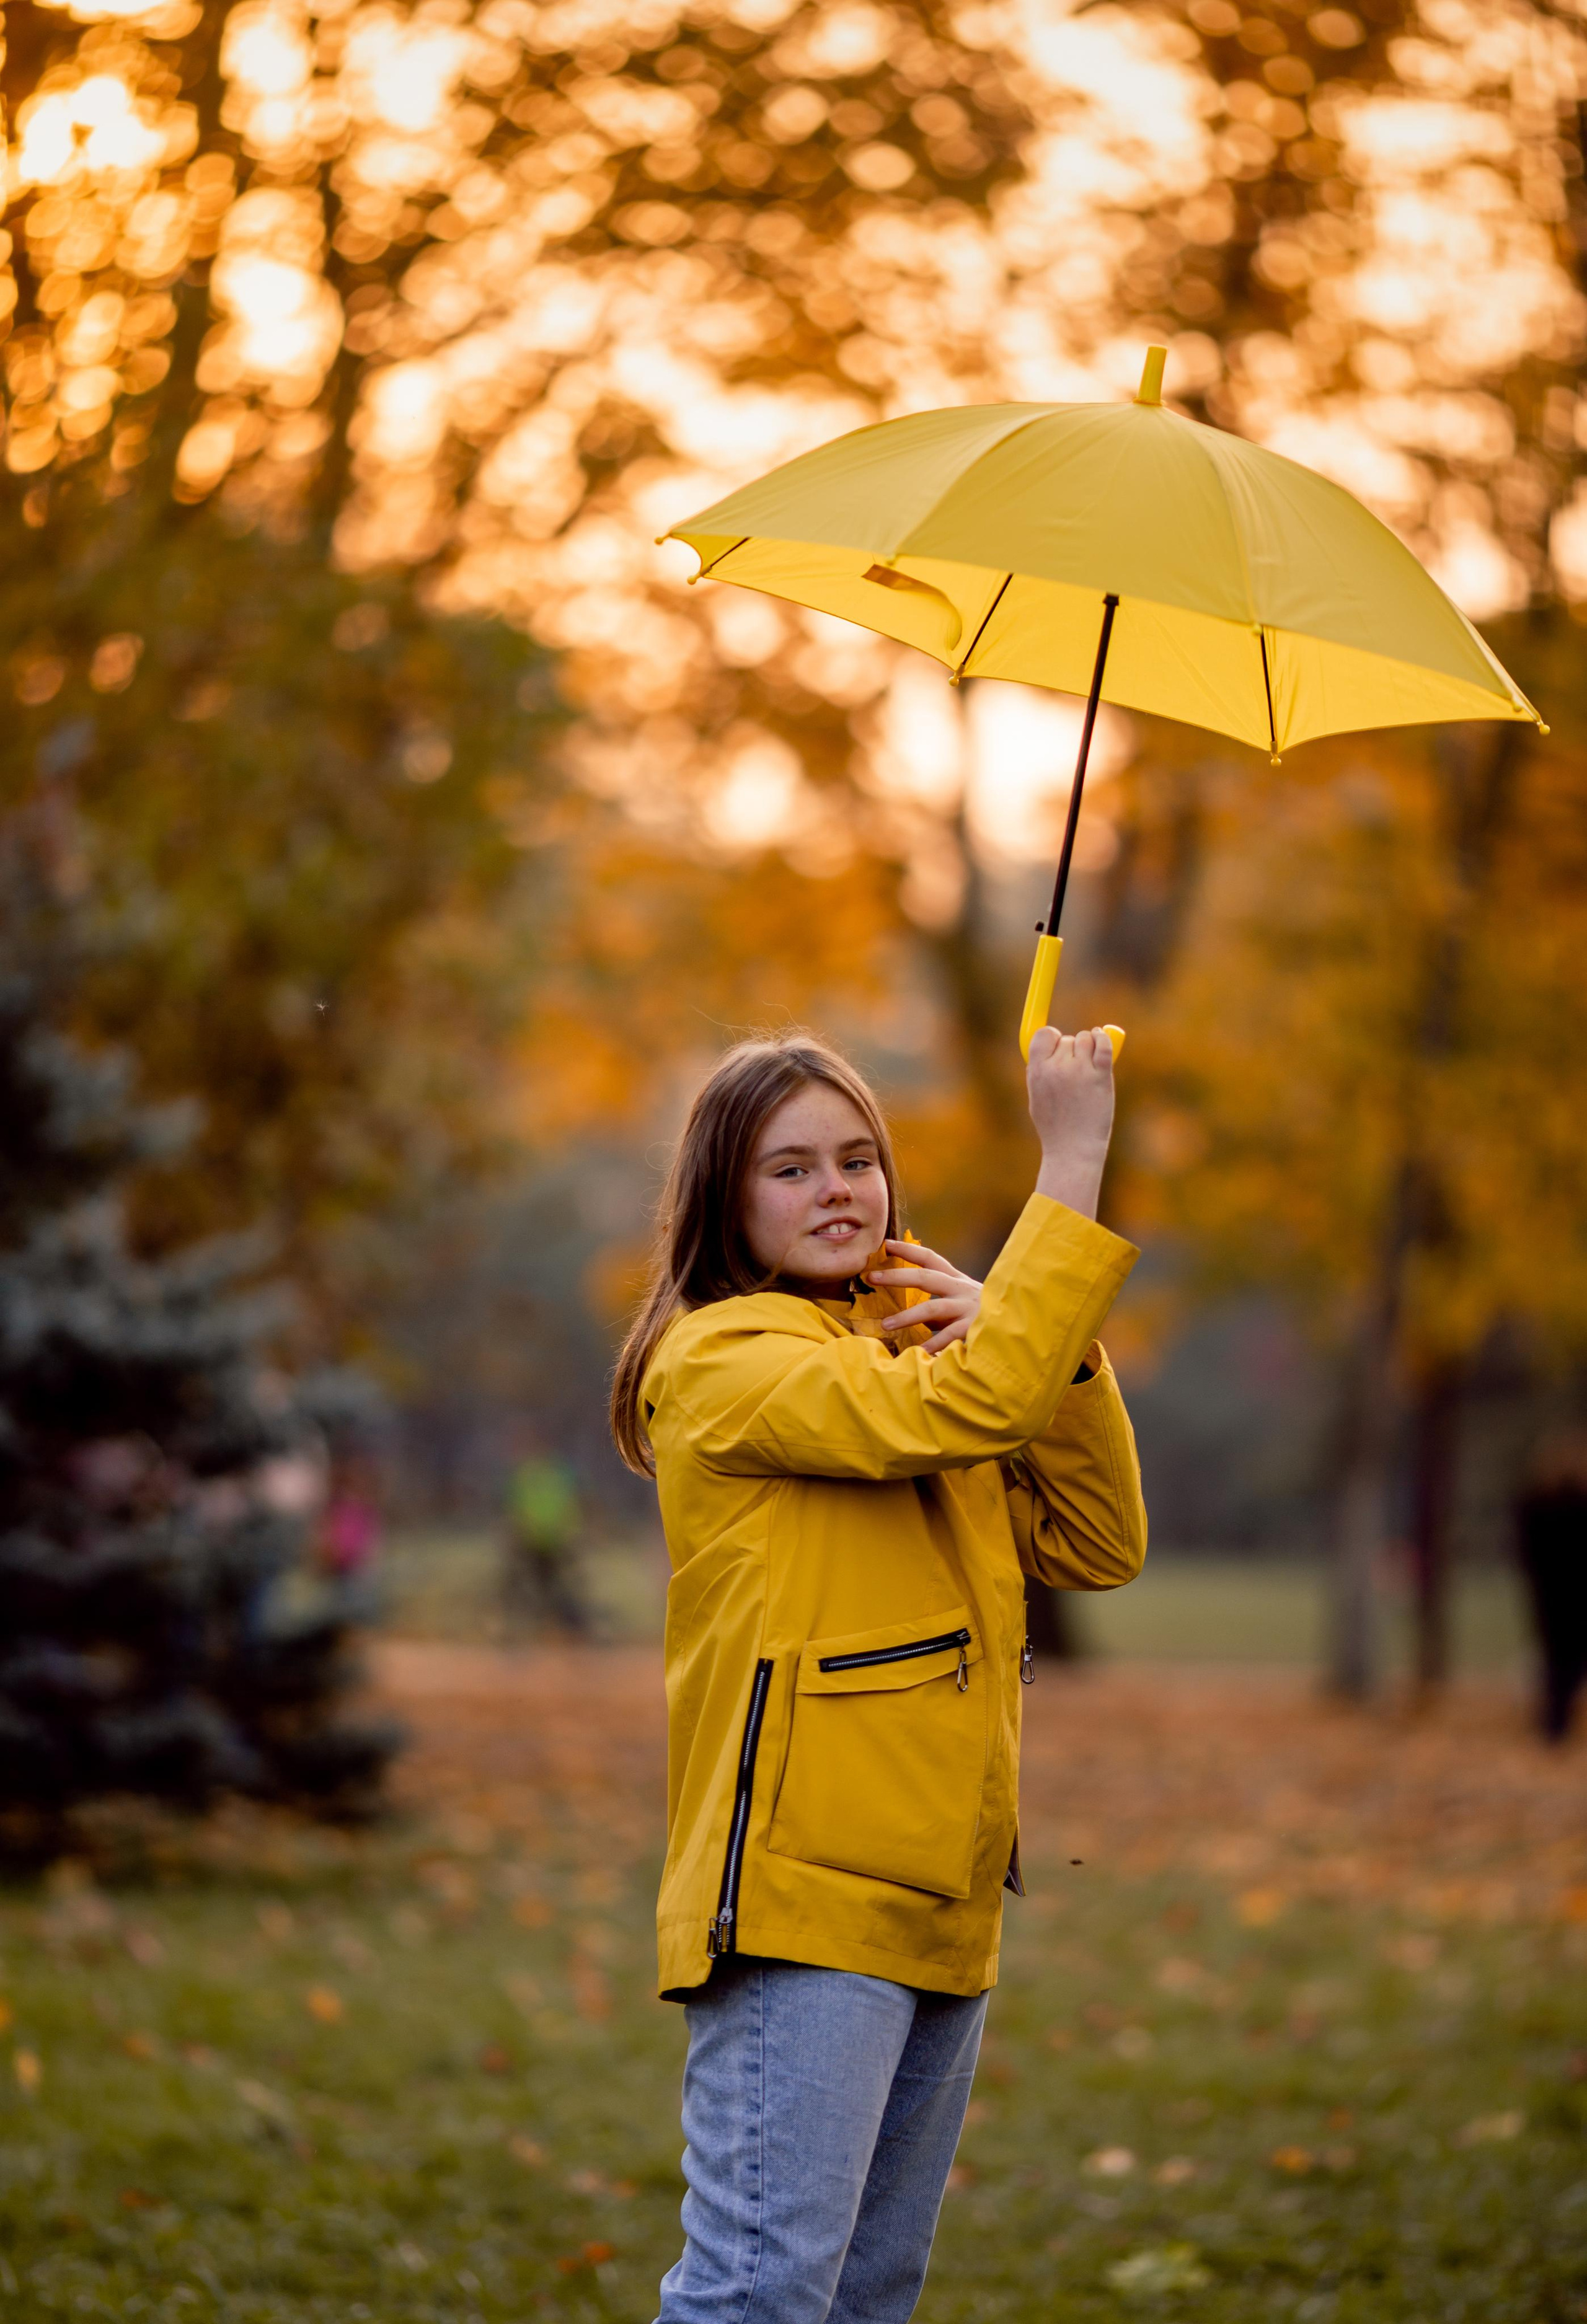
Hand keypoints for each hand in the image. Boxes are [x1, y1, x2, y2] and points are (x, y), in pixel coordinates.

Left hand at [865, 1240, 982, 1356]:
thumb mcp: (960, 1305)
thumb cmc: (983, 1317)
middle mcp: (961, 1289)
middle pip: (925, 1277)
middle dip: (896, 1276)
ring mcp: (968, 1308)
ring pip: (933, 1309)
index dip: (907, 1250)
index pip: (930, 1259)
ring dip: (907, 1317)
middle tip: (871, 1277)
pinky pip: (949, 1337)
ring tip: (886, 1324)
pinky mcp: (975, 1327)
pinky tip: (919, 1352)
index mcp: (956, 1281)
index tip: (885, 1243)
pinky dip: (933, 1345)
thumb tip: (906, 1314)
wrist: (1020, 1325)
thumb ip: (937, 1307)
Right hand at [1028, 1026, 1114, 1220]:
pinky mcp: (1101, 1076)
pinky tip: (1104, 1038)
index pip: (1044, 1035)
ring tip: (1090, 1067)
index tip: (1058, 1048)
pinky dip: (1105, 1038)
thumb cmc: (1055, 1127)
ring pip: (1086, 1039)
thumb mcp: (1037, 1098)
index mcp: (1037, 1071)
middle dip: (1072, 1051)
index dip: (1052, 1039)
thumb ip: (1041, 1072)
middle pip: (1067, 1040)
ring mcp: (1080, 1071)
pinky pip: (1104, 1045)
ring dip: (1089, 1047)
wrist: (1073, 1150)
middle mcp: (1057, 1067)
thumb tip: (1051, 1047)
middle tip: (1076, 1072)